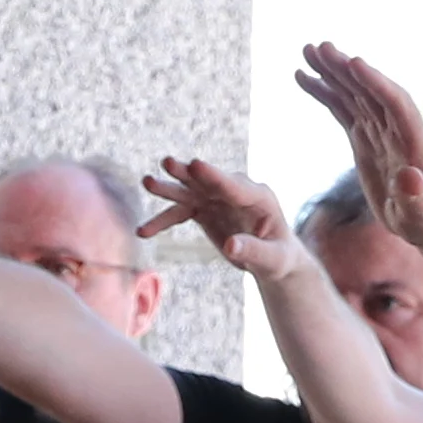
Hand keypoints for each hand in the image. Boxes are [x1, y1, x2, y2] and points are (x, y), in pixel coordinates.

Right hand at [141, 154, 300, 275]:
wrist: (271, 259)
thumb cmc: (279, 258)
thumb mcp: (273, 259)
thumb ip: (253, 251)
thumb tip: (231, 245)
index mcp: (258, 198)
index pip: (234, 185)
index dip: (214, 176)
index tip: (195, 164)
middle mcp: (235, 193)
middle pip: (207, 181)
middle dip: (187, 173)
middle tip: (167, 163)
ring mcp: (217, 199)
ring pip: (189, 192)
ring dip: (169, 189)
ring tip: (147, 182)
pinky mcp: (205, 210)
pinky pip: (180, 213)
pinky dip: (162, 221)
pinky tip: (143, 232)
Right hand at [290, 43, 422, 258]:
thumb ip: (417, 198)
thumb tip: (410, 178)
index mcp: (416, 142)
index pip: (397, 104)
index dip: (377, 83)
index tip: (355, 62)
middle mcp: (398, 129)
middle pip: (371, 90)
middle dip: (347, 69)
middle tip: (321, 47)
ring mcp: (380, 130)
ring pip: (354, 93)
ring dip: (332, 71)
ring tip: (307, 50)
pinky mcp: (365, 137)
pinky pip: (342, 108)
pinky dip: (324, 91)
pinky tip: (302, 77)